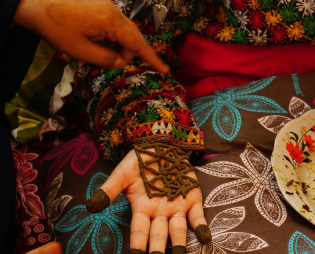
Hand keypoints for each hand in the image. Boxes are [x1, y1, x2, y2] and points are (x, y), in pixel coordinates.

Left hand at [14, 0, 168, 72]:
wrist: (33, 2)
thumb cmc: (55, 27)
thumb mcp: (81, 51)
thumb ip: (106, 59)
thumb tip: (121, 62)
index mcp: (111, 22)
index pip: (138, 44)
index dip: (152, 59)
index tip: (165, 70)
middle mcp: (114, 11)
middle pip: (133, 36)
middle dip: (128, 52)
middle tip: (113, 62)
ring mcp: (107, 5)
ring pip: (123, 29)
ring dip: (117, 43)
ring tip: (96, 48)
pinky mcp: (99, 3)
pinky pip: (114, 22)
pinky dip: (110, 34)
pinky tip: (94, 38)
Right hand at [86, 147, 210, 253]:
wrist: (161, 145)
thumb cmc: (139, 162)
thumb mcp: (122, 174)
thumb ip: (108, 190)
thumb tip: (90, 207)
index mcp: (142, 209)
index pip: (139, 232)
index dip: (137, 247)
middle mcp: (160, 213)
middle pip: (158, 236)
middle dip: (157, 252)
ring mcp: (177, 208)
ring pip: (178, 231)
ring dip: (179, 246)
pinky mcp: (193, 199)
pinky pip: (198, 216)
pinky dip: (202, 227)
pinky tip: (206, 238)